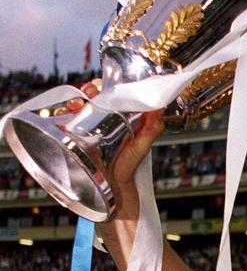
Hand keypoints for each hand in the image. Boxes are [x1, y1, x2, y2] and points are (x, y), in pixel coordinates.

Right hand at [53, 80, 164, 208]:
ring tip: (76, 104)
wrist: (113, 185)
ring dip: (75, 99)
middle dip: (89, 89)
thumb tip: (161, 106)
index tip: (102, 85)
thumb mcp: (142, 144)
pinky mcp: (76, 135)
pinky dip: (62, 112)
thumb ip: (152, 128)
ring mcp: (89, 126)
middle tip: (89, 92)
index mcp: (121, 115)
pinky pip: (66, 119)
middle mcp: (104, 118)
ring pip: (79, 104)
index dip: (107, 85)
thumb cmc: (129, 164)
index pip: (112, 92)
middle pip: (94, 95)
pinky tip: (64, 114)